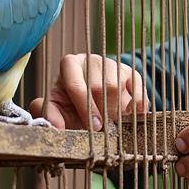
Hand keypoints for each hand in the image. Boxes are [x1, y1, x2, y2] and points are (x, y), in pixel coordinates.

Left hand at [29, 53, 148, 129]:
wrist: (95, 105)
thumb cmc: (71, 107)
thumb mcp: (57, 110)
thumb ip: (50, 115)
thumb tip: (54, 126)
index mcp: (70, 65)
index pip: (75, 82)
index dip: (84, 107)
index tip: (94, 127)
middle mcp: (91, 60)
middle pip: (98, 85)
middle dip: (101, 111)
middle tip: (102, 128)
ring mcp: (113, 64)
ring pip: (117, 86)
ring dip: (116, 110)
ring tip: (111, 121)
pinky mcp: (131, 74)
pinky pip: (138, 88)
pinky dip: (136, 105)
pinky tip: (130, 114)